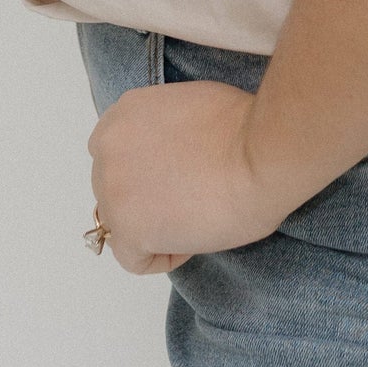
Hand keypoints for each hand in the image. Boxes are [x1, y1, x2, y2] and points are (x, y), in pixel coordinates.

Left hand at [86, 79, 291, 273]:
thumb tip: (164, 155)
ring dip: (155, 226)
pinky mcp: (128, 229)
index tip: (179, 174)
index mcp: (123, 113)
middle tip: (190, 197)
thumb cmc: (241, 125)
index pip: (118, 153)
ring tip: (197, 217)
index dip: (148, 169)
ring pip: (122, 224)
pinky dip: (164, 256)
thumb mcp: (185, 107)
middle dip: (148, 197)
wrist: (259, 152)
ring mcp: (113, 190)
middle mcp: (107, 148)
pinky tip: (195, 238)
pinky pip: (135, 259)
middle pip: (116, 188)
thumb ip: (159, 130)